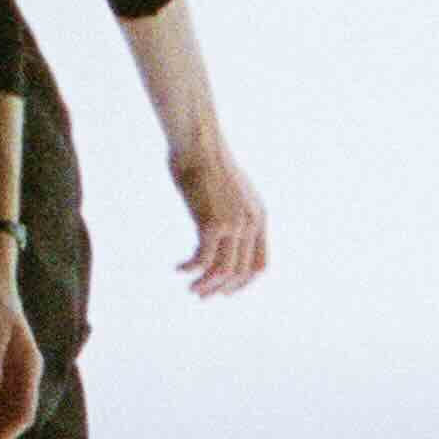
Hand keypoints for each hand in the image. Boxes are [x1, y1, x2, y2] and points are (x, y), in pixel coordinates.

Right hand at [169, 140, 270, 298]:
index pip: (260, 264)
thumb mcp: (229, 191)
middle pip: (240, 272)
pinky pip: (202, 259)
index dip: (242, 283)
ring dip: (205, 284)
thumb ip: (232, 212)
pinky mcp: (211, 223)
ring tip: (190, 288)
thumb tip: (220, 231)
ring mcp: (233, 224)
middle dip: (220, 289)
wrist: (197, 144)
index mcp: (260, 216)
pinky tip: (178, 268)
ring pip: (222, 271)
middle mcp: (251, 223)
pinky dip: (189, 268)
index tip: (224, 291)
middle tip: (200, 295)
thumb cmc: (207, 163)